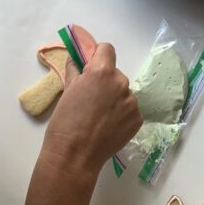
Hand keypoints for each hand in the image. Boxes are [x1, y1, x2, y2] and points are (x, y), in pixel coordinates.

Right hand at [41, 43, 141, 178]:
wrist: (75, 155)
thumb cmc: (65, 121)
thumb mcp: (67, 90)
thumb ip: (74, 70)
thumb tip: (76, 58)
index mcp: (102, 72)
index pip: (107, 49)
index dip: (98, 56)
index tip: (91, 67)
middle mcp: (121, 83)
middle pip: (115, 74)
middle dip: (105, 82)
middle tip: (91, 100)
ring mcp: (132, 102)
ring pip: (123, 93)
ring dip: (114, 99)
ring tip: (98, 117)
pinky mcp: (138, 118)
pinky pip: (129, 109)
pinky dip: (121, 115)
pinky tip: (107, 127)